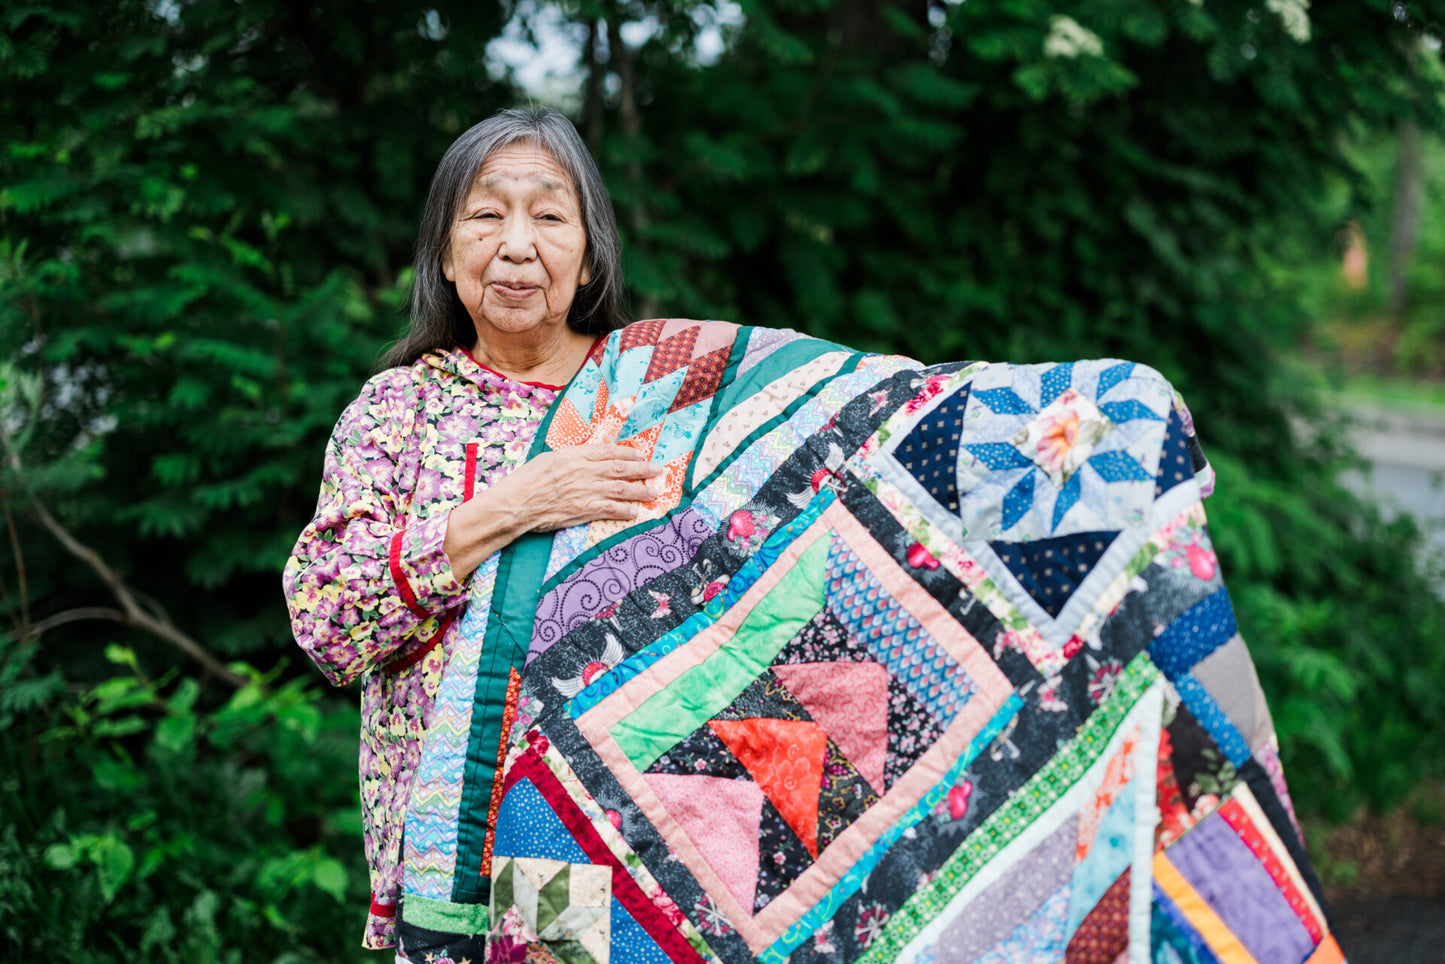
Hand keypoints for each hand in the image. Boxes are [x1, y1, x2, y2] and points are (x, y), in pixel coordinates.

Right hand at [442, 442, 662, 580]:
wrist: (516, 504)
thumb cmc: (526, 481)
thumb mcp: (548, 459)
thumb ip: (570, 458)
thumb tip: (585, 458)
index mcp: (574, 455)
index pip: (608, 451)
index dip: (627, 453)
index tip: (640, 455)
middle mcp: (584, 471)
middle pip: (620, 469)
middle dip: (642, 469)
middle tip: (658, 470)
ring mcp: (586, 491)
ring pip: (621, 489)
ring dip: (640, 490)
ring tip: (653, 491)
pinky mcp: (584, 510)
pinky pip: (611, 510)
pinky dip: (625, 511)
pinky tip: (635, 512)